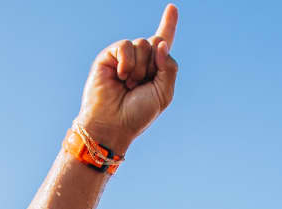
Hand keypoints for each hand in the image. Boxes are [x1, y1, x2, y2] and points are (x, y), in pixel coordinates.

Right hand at [76, 5, 178, 152]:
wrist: (113, 125)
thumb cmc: (137, 115)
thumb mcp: (163, 94)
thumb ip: (170, 68)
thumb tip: (160, 44)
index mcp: (154, 70)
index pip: (163, 43)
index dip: (168, 25)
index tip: (172, 8)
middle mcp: (139, 61)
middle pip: (156, 43)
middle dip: (154, 64)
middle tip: (141, 85)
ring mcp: (124, 58)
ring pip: (142, 44)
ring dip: (140, 68)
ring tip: (129, 86)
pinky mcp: (109, 56)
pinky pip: (125, 46)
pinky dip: (127, 63)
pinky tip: (121, 77)